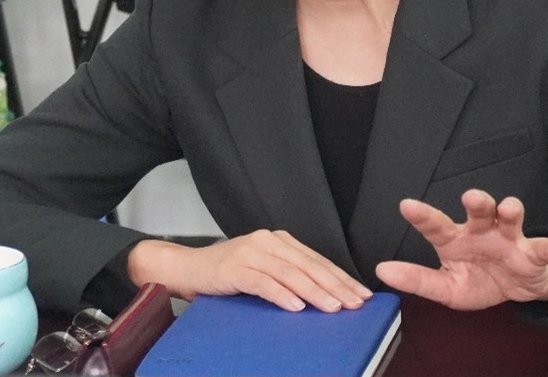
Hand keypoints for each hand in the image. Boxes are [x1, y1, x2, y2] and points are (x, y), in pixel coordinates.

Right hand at [129, 230, 370, 312]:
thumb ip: (288, 277)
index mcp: (279, 241)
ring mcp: (251, 253)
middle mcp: (268, 242)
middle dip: (335, 286)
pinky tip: (296, 306)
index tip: (360, 294)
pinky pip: (263, 282)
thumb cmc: (226, 274)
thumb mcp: (263, 271)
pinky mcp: (235, 268)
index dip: (341, 277)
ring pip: (291, 273)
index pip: (317, 260)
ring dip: (315, 292)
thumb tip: (324, 297)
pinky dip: (282, 295)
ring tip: (333, 307)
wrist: (187, 268)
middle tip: (355, 303)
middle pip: (308, 265)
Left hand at [375, 189, 547, 309]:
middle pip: (478, 210)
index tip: (406, 205)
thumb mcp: (447, 288)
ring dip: (509, 210)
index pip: (436, 225)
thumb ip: (417, 279)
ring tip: (508, 209)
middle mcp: (481, 231)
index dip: (422, 216)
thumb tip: (382, 270)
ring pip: (508, 218)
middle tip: (470, 197)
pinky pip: (542, 249)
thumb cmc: (479, 280)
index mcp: (456, 240)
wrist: (520, 288)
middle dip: (476, 201)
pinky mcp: (533, 252)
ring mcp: (508, 239)